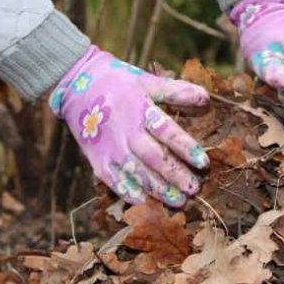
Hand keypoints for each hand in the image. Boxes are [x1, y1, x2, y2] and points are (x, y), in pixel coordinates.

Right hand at [48, 46, 209, 206]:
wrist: (76, 85)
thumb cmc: (118, 82)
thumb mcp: (148, 81)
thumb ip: (177, 91)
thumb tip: (207, 99)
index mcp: (141, 111)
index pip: (168, 132)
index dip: (187, 148)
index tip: (204, 163)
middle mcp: (126, 132)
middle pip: (154, 158)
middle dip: (176, 175)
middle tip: (195, 189)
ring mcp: (110, 148)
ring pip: (137, 173)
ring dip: (158, 189)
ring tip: (178, 201)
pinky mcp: (97, 159)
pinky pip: (113, 181)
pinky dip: (128, 192)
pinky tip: (144, 202)